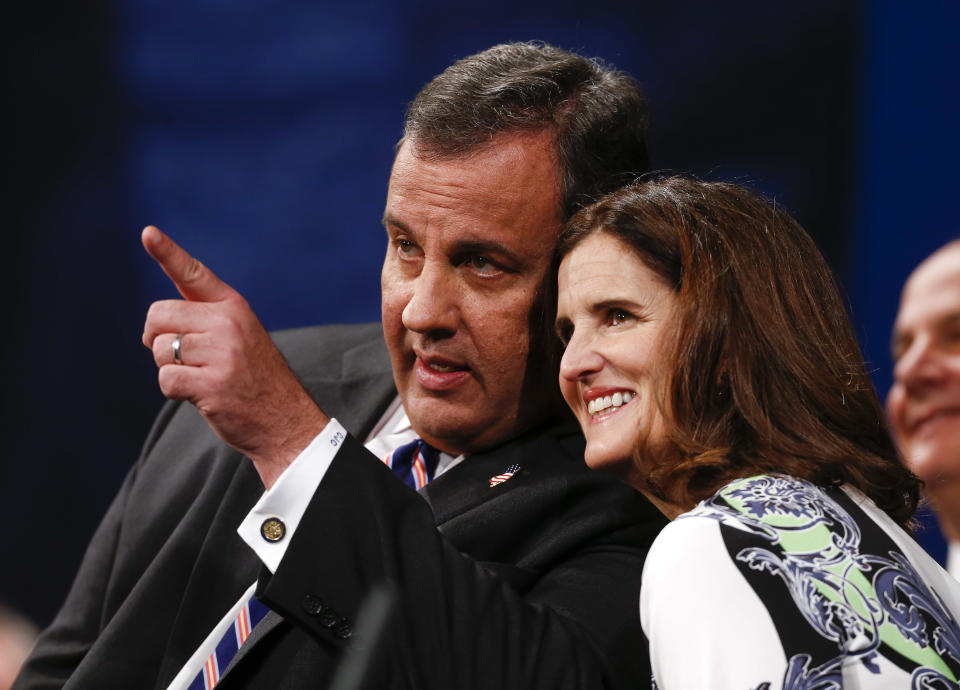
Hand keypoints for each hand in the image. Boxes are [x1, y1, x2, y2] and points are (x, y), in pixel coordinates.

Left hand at [141, 226, 328, 488]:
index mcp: (234, 307)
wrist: (286, 421)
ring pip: (157, 350)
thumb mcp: (240, 337)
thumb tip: (155, 321)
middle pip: (158, 316)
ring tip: (201, 377)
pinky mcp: (211, 384)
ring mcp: (221, 354)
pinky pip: (165, 380)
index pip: (194, 274)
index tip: (147, 233)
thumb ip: (205, 320)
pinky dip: (175, 391)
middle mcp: (228, 324)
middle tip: (183, 357)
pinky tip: (201, 395)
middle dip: (157, 339)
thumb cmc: (256, 379)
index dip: (167, 252)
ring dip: (169, 368)